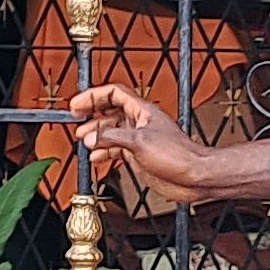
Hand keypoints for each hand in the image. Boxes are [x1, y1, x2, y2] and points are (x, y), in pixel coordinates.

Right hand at [69, 84, 221, 208]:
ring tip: (83, 141)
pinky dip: (103, 151)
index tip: (77, 105)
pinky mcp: (138, 155)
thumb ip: (113, 138)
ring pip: (111, 132)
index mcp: (142, 111)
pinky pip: (115, 149)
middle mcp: (139, 122)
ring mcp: (139, 139)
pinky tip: (95, 156)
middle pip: (109, 112)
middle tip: (76, 121)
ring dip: (95, 136)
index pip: (113, 94)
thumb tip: (92, 137)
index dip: (93, 96)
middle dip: (91, 116)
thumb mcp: (139, 142)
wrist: (193, 175)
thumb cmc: (178, 154)